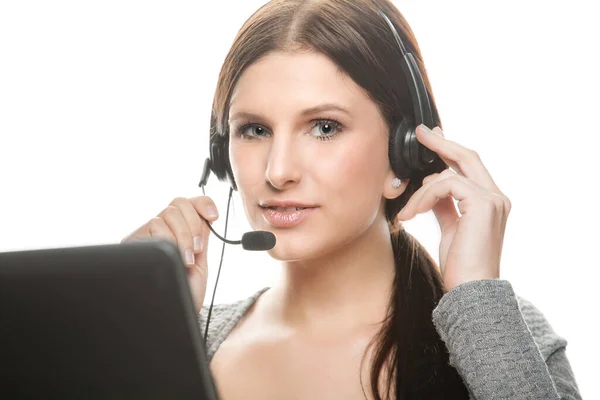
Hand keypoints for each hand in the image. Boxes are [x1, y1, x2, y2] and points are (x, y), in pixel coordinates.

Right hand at [121, 196, 218, 311]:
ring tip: (187, 259)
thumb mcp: (200, 262)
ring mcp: (148, 235)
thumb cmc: (185, 293)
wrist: (172, 314)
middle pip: (178, 203)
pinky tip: (177, 258)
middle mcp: (163, 231)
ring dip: (184, 235)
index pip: (189, 203)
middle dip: (194, 225)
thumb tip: (207, 214)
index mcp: (181, 232)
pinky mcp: (134, 241)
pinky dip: (170, 239)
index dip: (202, 203)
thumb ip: (201, 237)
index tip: (214, 217)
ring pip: (168, 213)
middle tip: (197, 250)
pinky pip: (155, 224)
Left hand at [397, 125, 510, 291]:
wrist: (471, 290)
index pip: (470, 166)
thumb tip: (430, 187)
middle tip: (420, 133)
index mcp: (491, 202)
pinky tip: (413, 213)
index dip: (450, 150)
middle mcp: (497, 197)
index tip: (431, 138)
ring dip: (421, 190)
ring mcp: (493, 199)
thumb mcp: (450, 228)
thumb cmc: (461, 266)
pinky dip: (424, 196)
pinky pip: (445, 185)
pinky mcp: (482, 204)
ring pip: (449, 173)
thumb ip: (444, 205)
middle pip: (468, 156)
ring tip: (408, 212)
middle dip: (441, 143)